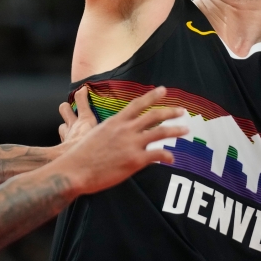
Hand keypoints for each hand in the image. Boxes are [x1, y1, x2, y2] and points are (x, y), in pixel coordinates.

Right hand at [58, 86, 188, 194]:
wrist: (75, 170)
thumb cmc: (80, 156)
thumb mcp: (94, 135)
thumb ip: (109, 132)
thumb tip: (114, 133)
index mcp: (115, 122)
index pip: (137, 104)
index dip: (152, 96)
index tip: (163, 90)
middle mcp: (125, 130)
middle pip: (153, 116)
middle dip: (170, 112)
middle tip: (182, 111)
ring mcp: (131, 144)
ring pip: (160, 132)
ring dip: (176, 130)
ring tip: (185, 130)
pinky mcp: (135, 160)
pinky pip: (158, 155)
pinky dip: (168, 156)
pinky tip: (172, 159)